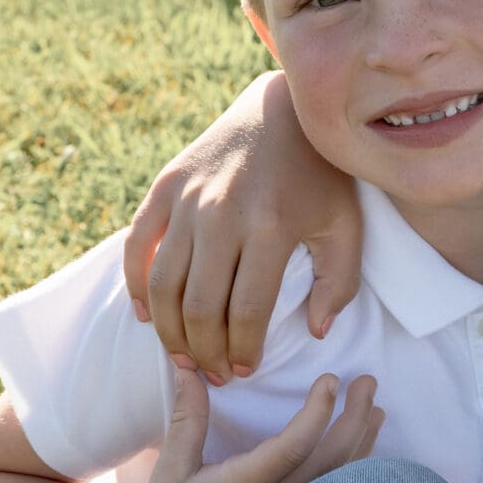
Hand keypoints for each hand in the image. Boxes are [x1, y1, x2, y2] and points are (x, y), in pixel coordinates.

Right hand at [114, 367, 382, 482]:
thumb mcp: (171, 469)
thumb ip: (188, 417)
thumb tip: (187, 366)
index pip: (294, 446)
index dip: (318, 410)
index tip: (332, 379)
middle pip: (331, 461)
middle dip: (355, 418)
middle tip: (368, 381)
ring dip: (361, 442)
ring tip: (376, 409)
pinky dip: (353, 470)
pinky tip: (362, 452)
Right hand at [123, 72, 362, 380]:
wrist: (281, 109)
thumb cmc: (319, 175)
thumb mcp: (346, 226)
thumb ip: (338, 282)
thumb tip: (315, 332)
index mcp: (271, 227)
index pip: (247, 310)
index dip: (243, 349)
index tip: (246, 371)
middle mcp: (222, 215)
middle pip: (200, 306)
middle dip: (206, 352)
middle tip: (215, 374)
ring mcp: (188, 200)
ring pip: (163, 284)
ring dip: (170, 331)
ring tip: (184, 357)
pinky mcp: (164, 187)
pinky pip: (137, 247)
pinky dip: (137, 286)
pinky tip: (147, 315)